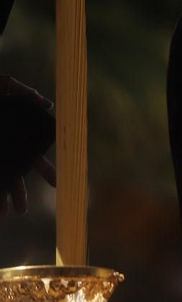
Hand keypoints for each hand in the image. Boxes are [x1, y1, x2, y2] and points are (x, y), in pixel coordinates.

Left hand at [2, 76, 55, 214]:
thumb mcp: (7, 87)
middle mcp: (4, 149)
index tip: (57, 183)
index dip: (46, 170)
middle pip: (14, 175)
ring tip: (2, 214)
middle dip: (18, 194)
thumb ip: (26, 94)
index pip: (34, 157)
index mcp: (16, 136)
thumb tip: (50, 104)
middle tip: (21, 211)